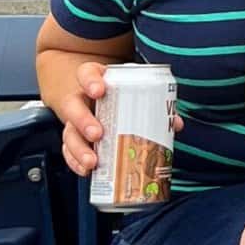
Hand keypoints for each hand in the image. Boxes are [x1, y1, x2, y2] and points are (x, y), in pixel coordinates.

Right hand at [53, 59, 181, 177]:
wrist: (97, 95)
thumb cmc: (120, 93)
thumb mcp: (133, 90)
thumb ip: (155, 102)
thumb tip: (175, 124)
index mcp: (95, 80)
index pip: (87, 73)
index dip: (90, 81)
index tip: (99, 91)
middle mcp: (80, 98)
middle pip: (73, 106)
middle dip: (84, 121)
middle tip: (97, 134)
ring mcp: (73, 120)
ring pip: (69, 132)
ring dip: (79, 149)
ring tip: (93, 161)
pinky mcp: (73, 138)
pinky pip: (68, 151)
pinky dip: (76, 162)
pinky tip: (87, 171)